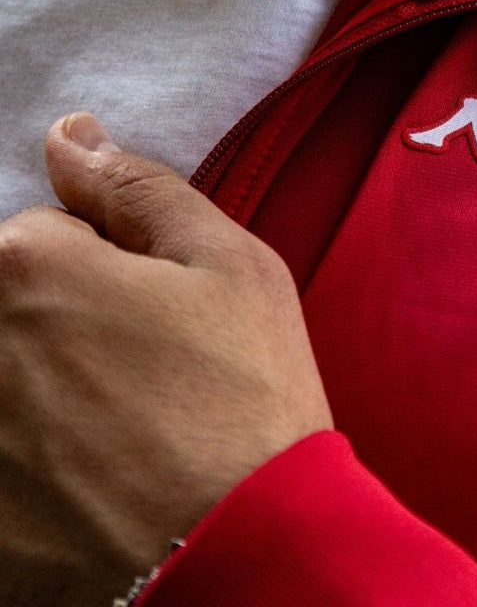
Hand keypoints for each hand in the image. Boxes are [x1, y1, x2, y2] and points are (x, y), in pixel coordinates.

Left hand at [0, 114, 332, 605]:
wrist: (240, 549)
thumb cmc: (246, 393)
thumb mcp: (228, 263)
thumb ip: (137, 188)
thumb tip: (69, 134)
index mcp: (26, 266)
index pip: (38, 233)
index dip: (107, 267)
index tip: (156, 313)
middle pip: (10, 303)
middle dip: (65, 321)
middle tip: (140, 376)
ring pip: (9, 373)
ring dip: (48, 389)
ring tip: (120, 433)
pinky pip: (8, 445)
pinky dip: (35, 456)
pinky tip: (91, 480)